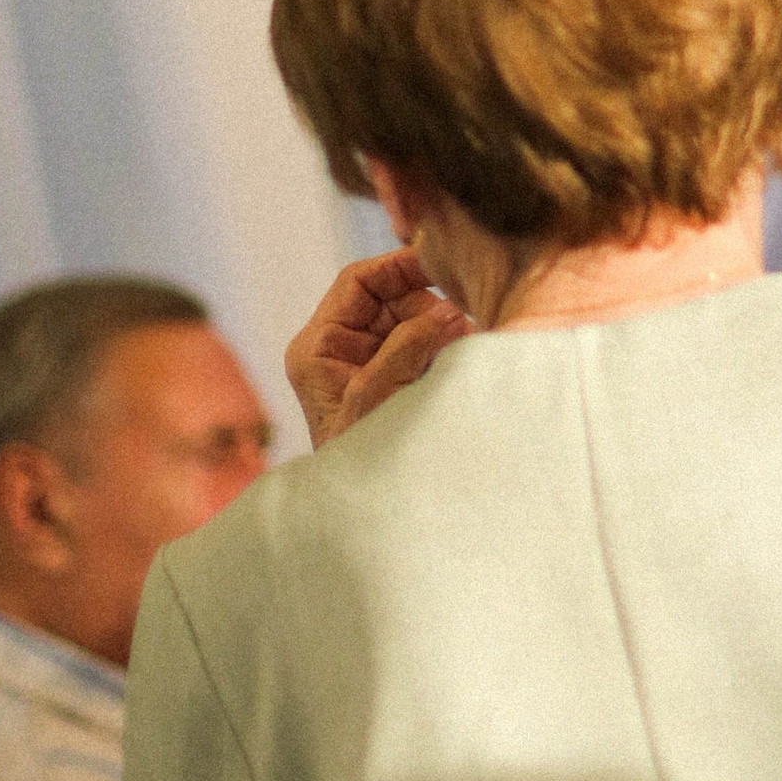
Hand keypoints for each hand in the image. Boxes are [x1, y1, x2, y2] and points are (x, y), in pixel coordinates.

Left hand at [286, 249, 470, 451]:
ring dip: (442, 331)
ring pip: (413, 323)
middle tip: (464, 320)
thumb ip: (407, 347)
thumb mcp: (376, 398)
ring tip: (464, 348)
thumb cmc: (357, 464)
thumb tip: (447, 310)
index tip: (439, 260)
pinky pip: (424, 350)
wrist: (366, 520)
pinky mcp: (394, 385)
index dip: (397, 265)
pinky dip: (446, 351)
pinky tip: (462, 363)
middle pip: (389, 299)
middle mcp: (340, 352)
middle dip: (428, 305)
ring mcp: (368, 368)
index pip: (357, 282)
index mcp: (317, 347)